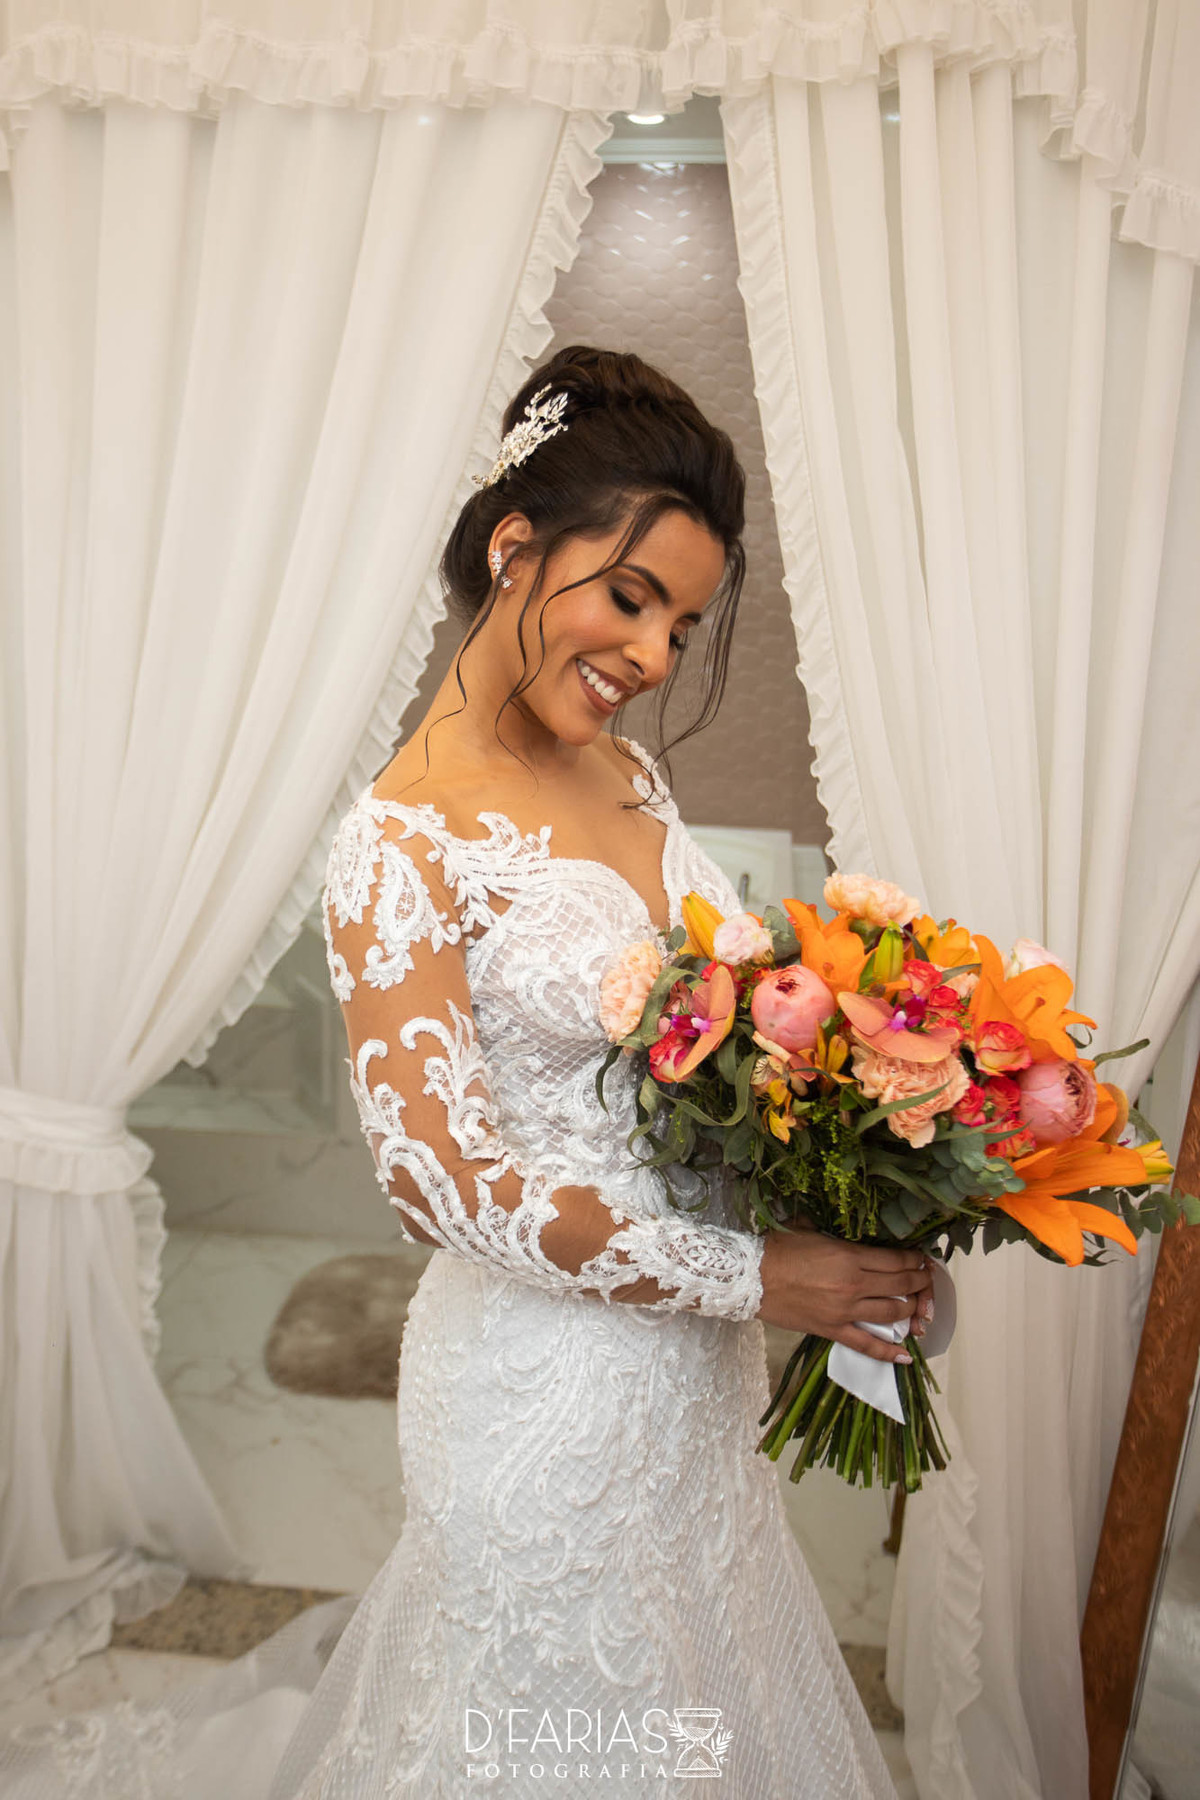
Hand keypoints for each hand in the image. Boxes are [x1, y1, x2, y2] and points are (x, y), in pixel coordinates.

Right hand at [757, 1227, 934, 1363]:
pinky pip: (866, 1345)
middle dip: (920, 1283)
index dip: (914, 1261)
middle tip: (926, 1281)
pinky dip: (888, 1353)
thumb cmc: (776, 1248)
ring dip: (910, 1311)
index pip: (895, 1260)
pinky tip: (906, 1356)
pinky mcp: (832, 1330)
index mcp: (849, 1256)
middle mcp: (853, 1285)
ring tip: (918, 1307)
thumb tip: (844, 1229)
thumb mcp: (808, 1228)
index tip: (922, 1260)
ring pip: (891, 1314)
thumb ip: (833, 1231)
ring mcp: (844, 1311)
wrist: (750, 1278)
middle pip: (900, 1286)